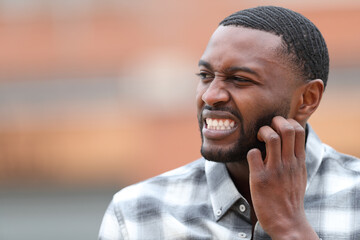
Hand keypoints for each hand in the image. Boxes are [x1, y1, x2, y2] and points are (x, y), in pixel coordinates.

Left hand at [247, 116, 317, 239]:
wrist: (287, 222)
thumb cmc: (291, 197)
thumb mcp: (300, 174)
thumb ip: (296, 157)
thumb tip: (291, 142)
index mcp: (299, 160)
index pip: (298, 129)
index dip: (287, 121)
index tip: (279, 127)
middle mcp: (288, 162)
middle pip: (286, 128)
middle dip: (274, 121)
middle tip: (267, 128)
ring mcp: (274, 169)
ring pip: (270, 137)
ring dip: (262, 132)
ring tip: (258, 139)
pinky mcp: (260, 178)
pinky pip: (253, 154)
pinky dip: (250, 152)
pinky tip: (252, 159)